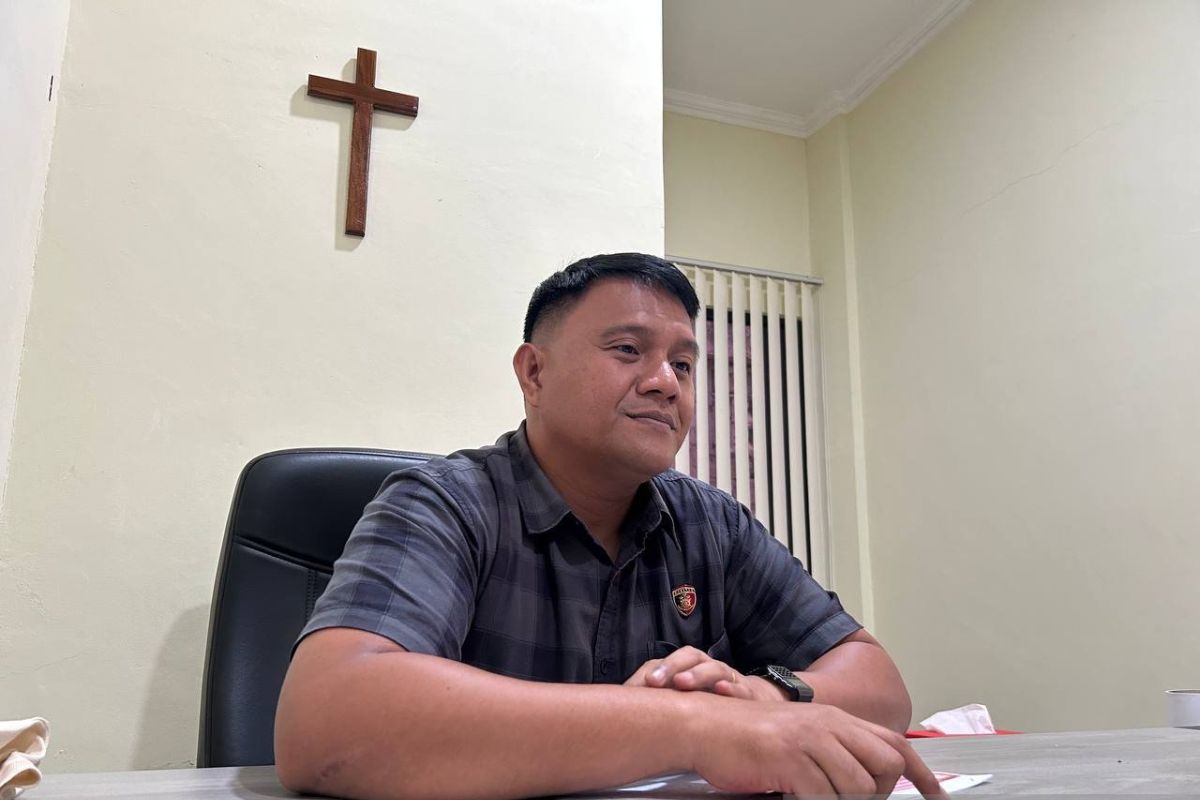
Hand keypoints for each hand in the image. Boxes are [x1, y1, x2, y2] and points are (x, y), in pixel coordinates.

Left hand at [624, 646, 783, 701]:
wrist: (748, 702)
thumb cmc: (707, 698)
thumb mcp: (681, 697)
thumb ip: (655, 696)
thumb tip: (621, 704)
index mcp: (688, 666)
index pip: (669, 661)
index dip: (655, 669)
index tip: (641, 683)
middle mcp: (706, 667)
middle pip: (689, 658)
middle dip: (671, 667)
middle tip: (654, 682)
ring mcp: (727, 678)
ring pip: (713, 669)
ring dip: (697, 674)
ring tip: (683, 682)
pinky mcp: (746, 694)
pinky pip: (741, 688)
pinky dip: (732, 688)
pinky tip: (722, 690)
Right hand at [691, 699, 946, 798]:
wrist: (702, 725)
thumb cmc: (745, 738)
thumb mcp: (797, 738)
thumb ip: (829, 752)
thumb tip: (861, 783)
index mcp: (834, 718)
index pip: (893, 743)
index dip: (922, 773)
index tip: (938, 796)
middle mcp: (828, 724)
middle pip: (884, 764)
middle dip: (878, 793)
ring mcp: (810, 740)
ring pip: (857, 786)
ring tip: (815, 798)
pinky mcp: (790, 759)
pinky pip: (822, 797)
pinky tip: (796, 799)